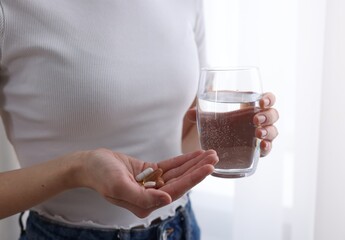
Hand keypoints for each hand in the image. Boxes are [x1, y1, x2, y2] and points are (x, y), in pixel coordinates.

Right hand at [79, 148, 217, 217]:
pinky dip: (182, 160)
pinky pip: (169, 166)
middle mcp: (151, 195)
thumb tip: (167, 200)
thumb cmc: (100, 175)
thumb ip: (143, 197)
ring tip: (209, 154)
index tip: (209, 167)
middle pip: (181, 181)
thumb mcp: (118, 186)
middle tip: (215, 156)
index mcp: (145, 203)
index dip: (193, 178)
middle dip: (198, 169)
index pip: (175, 190)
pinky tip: (194, 154)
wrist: (89, 164)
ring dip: (193, 163)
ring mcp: (151, 184)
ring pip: (177, 173)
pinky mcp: (149, 173)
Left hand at [185, 92, 278, 156]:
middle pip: (273, 115)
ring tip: (258, 134)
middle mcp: (259, 119)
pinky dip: (267, 147)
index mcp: (251, 106)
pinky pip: (267, 148)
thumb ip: (199, 113)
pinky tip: (262, 146)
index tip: (261, 102)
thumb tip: (191, 114)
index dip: (268, 99)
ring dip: (269, 131)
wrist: (216, 140)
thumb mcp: (208, 115)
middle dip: (267, 116)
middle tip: (255, 120)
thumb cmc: (217, 121)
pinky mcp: (256, 149)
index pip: (267, 99)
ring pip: (273, 131)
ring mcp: (259, 134)